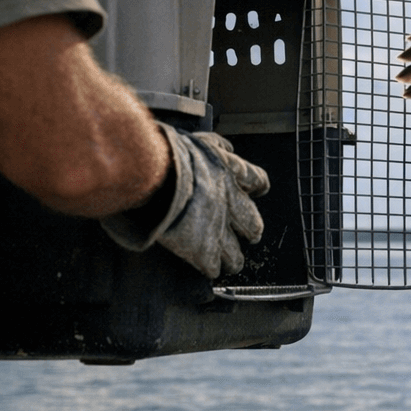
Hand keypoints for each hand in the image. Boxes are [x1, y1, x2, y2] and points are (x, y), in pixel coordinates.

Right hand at [100, 125, 269, 277]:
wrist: (151, 174)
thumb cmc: (167, 153)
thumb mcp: (199, 141)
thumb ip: (216, 147)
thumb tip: (227, 148)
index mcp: (231, 173)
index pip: (258, 182)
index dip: (258, 188)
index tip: (259, 191)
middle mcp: (230, 202)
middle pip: (253, 225)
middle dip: (251, 231)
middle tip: (250, 235)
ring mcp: (218, 228)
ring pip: (235, 254)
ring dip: (233, 259)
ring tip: (231, 263)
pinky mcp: (202, 250)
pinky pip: (213, 267)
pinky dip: (210, 268)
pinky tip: (207, 270)